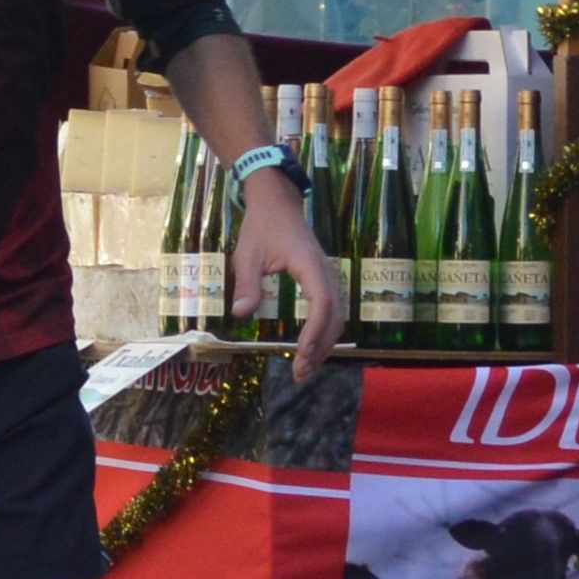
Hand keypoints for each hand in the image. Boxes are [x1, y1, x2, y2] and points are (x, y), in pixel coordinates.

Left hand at [232, 175, 342, 384]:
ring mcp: (328, 277)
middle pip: (334, 316)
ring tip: (305, 368)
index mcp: (310, 265)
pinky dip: (324, 332)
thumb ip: (247, 283)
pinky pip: (331, 310)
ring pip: (337, 316)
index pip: (322, 303)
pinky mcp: (324, 280)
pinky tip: (310, 348)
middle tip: (300, 373)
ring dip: (324, 343)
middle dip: (320, 347)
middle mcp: (326, 273)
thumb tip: (242, 313)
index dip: (315, 331)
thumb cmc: (262, 227)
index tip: (302, 353)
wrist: (278, 204)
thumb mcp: (248, 254)